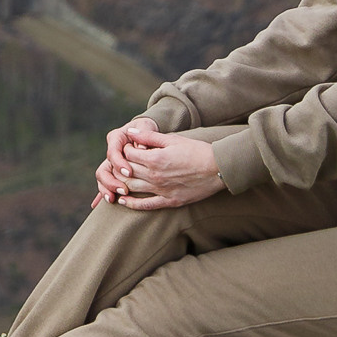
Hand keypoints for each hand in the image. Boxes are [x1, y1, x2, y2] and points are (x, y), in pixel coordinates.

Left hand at [96, 122, 222, 210]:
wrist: (218, 169)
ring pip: (131, 188)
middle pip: (126, 171)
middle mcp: (155, 176)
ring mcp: (161, 190)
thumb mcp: (172, 139)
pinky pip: (145, 205)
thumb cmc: (196, 151)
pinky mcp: (169, 201)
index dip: (124, 149)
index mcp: (154, 158)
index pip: (128, 154)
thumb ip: (149, 136)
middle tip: (119, 162)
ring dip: (121, 183)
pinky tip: (123, 201)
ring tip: (118, 179)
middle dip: (120, 165)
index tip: (127, 147)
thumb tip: (130, 131)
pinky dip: (131, 204)